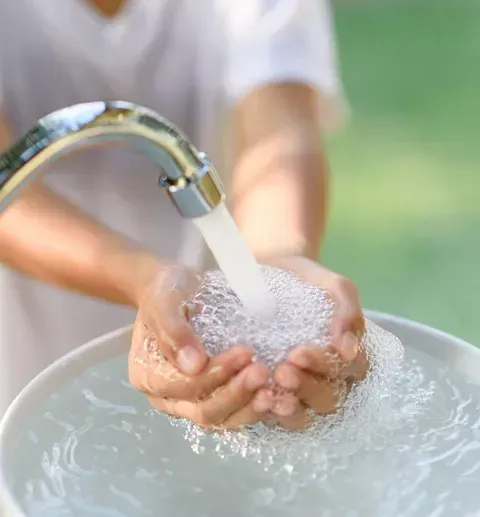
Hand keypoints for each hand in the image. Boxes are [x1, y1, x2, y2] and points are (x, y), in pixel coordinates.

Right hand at [128, 263, 271, 428]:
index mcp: (148, 375)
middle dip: (236, 393)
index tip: (245, 352)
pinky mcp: (214, 398)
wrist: (178, 288)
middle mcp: (168, 397)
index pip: (183, 386)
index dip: (214, 374)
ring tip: (274, 391)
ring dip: (248, 407)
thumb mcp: (163, 301)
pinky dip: (254, 408)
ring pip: (221, 419)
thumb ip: (173, 331)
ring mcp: (191, 402)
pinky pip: (234, 413)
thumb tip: (193, 365)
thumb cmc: (167, 291)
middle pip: (203, 411)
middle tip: (263, 371)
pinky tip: (277, 397)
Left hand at [265, 256, 367, 428]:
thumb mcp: (332, 285)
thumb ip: (347, 309)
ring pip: (305, 415)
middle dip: (305, 387)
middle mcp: (328, 379)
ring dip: (289, 407)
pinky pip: (276, 415)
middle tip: (282, 370)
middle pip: (328, 399)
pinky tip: (255, 400)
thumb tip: (348, 348)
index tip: (299, 352)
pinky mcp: (275, 396)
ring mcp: (301, 391)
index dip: (325, 367)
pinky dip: (267, 412)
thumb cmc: (306, 280)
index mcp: (347, 356)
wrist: (269, 273)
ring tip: (268, 392)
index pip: (346, 372)